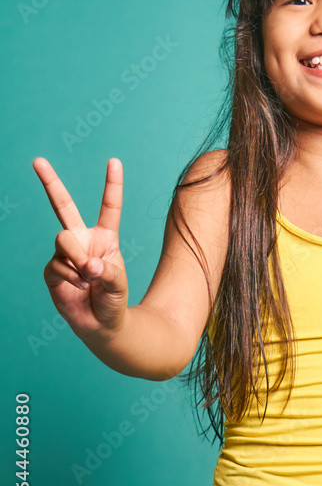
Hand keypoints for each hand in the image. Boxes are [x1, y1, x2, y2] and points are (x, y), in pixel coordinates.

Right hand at [32, 157, 128, 338]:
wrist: (101, 324)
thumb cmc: (114, 299)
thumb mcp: (118, 283)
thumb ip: (106, 270)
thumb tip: (87, 265)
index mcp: (104, 236)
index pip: (109, 206)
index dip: (112, 184)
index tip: (114, 160)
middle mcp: (82, 240)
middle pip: (63, 206)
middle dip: (50, 182)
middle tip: (37, 160)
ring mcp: (65, 254)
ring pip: (63, 240)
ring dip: (77, 259)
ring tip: (89, 277)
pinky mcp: (52, 271)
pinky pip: (56, 265)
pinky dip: (70, 276)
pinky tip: (78, 287)